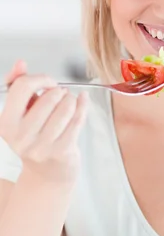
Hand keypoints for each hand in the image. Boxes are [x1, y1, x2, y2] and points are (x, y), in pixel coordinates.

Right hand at [0, 60, 88, 182]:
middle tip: (60, 97)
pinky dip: (83, 105)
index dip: (40, 78)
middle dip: (59, 91)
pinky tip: (82, 101)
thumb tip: (20, 63)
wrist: (47, 172)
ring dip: (71, 100)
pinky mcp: (62, 151)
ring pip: (66, 107)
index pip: (22, 87)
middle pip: (49, 96)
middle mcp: (21, 136)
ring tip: (69, 103)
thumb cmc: (34, 135)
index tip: (48, 83)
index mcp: (6, 123)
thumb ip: (17, 84)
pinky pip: (78, 119)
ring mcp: (42, 146)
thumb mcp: (20, 111)